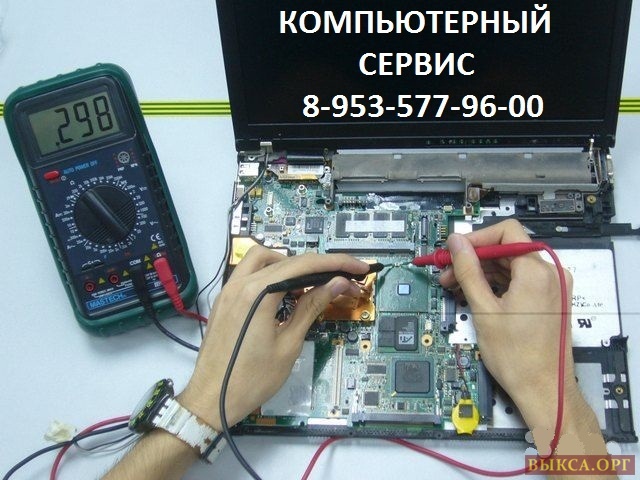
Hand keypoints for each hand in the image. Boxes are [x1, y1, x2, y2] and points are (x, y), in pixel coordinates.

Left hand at [179, 246, 368, 429]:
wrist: (211, 401)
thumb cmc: (251, 380)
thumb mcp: (288, 344)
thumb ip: (311, 307)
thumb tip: (337, 284)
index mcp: (257, 294)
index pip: (304, 265)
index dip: (336, 263)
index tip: (358, 267)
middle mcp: (240, 284)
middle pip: (287, 259)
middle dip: (319, 266)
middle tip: (344, 279)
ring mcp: (228, 291)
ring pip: (263, 259)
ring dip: (290, 264)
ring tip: (312, 284)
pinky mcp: (224, 301)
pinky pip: (250, 274)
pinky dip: (271, 275)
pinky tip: (286, 294)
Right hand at [439, 219, 584, 448]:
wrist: (543, 389)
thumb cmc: (519, 357)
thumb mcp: (484, 309)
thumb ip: (468, 270)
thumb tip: (457, 244)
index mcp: (537, 271)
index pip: (506, 231)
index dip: (476, 239)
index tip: (455, 250)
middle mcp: (550, 274)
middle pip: (506, 249)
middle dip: (474, 259)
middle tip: (448, 272)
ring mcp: (552, 287)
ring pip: (510, 266)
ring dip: (482, 273)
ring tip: (456, 288)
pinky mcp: (548, 300)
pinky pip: (519, 281)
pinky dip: (496, 285)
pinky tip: (475, 296)